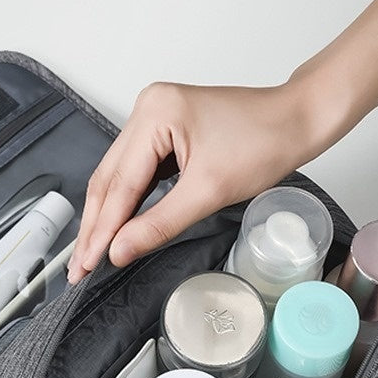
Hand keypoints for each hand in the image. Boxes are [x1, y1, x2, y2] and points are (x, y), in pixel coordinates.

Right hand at [67, 80, 321, 281]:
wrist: (297, 120)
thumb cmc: (265, 143)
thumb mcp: (209, 192)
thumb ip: (159, 224)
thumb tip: (119, 251)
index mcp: (154, 114)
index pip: (119, 184)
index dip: (102, 230)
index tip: (87, 264)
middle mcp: (146, 109)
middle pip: (109, 179)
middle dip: (95, 227)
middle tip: (79, 267)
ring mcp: (153, 118)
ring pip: (118, 177)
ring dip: (106, 217)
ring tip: (89, 254)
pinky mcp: (163, 131)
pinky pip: (136, 172)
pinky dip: (126, 203)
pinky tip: (115, 227)